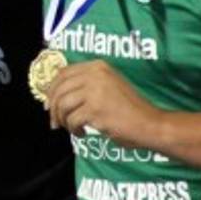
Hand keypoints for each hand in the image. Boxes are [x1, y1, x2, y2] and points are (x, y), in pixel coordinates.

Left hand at [46, 61, 162, 145]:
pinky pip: (72, 120)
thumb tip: (55, 94)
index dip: (52, 89)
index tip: (49, 103)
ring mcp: (95, 91)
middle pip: (59, 89)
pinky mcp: (95, 109)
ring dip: (63, 120)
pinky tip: (83, 133)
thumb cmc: (130, 110)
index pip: (63, 73)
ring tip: (71, 128)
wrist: (151, 124)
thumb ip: (86, 84)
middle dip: (53, 107)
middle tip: (54, 121)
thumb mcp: (108, 86)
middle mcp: (95, 74)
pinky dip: (74, 129)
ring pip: (62, 104)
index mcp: (97, 66)